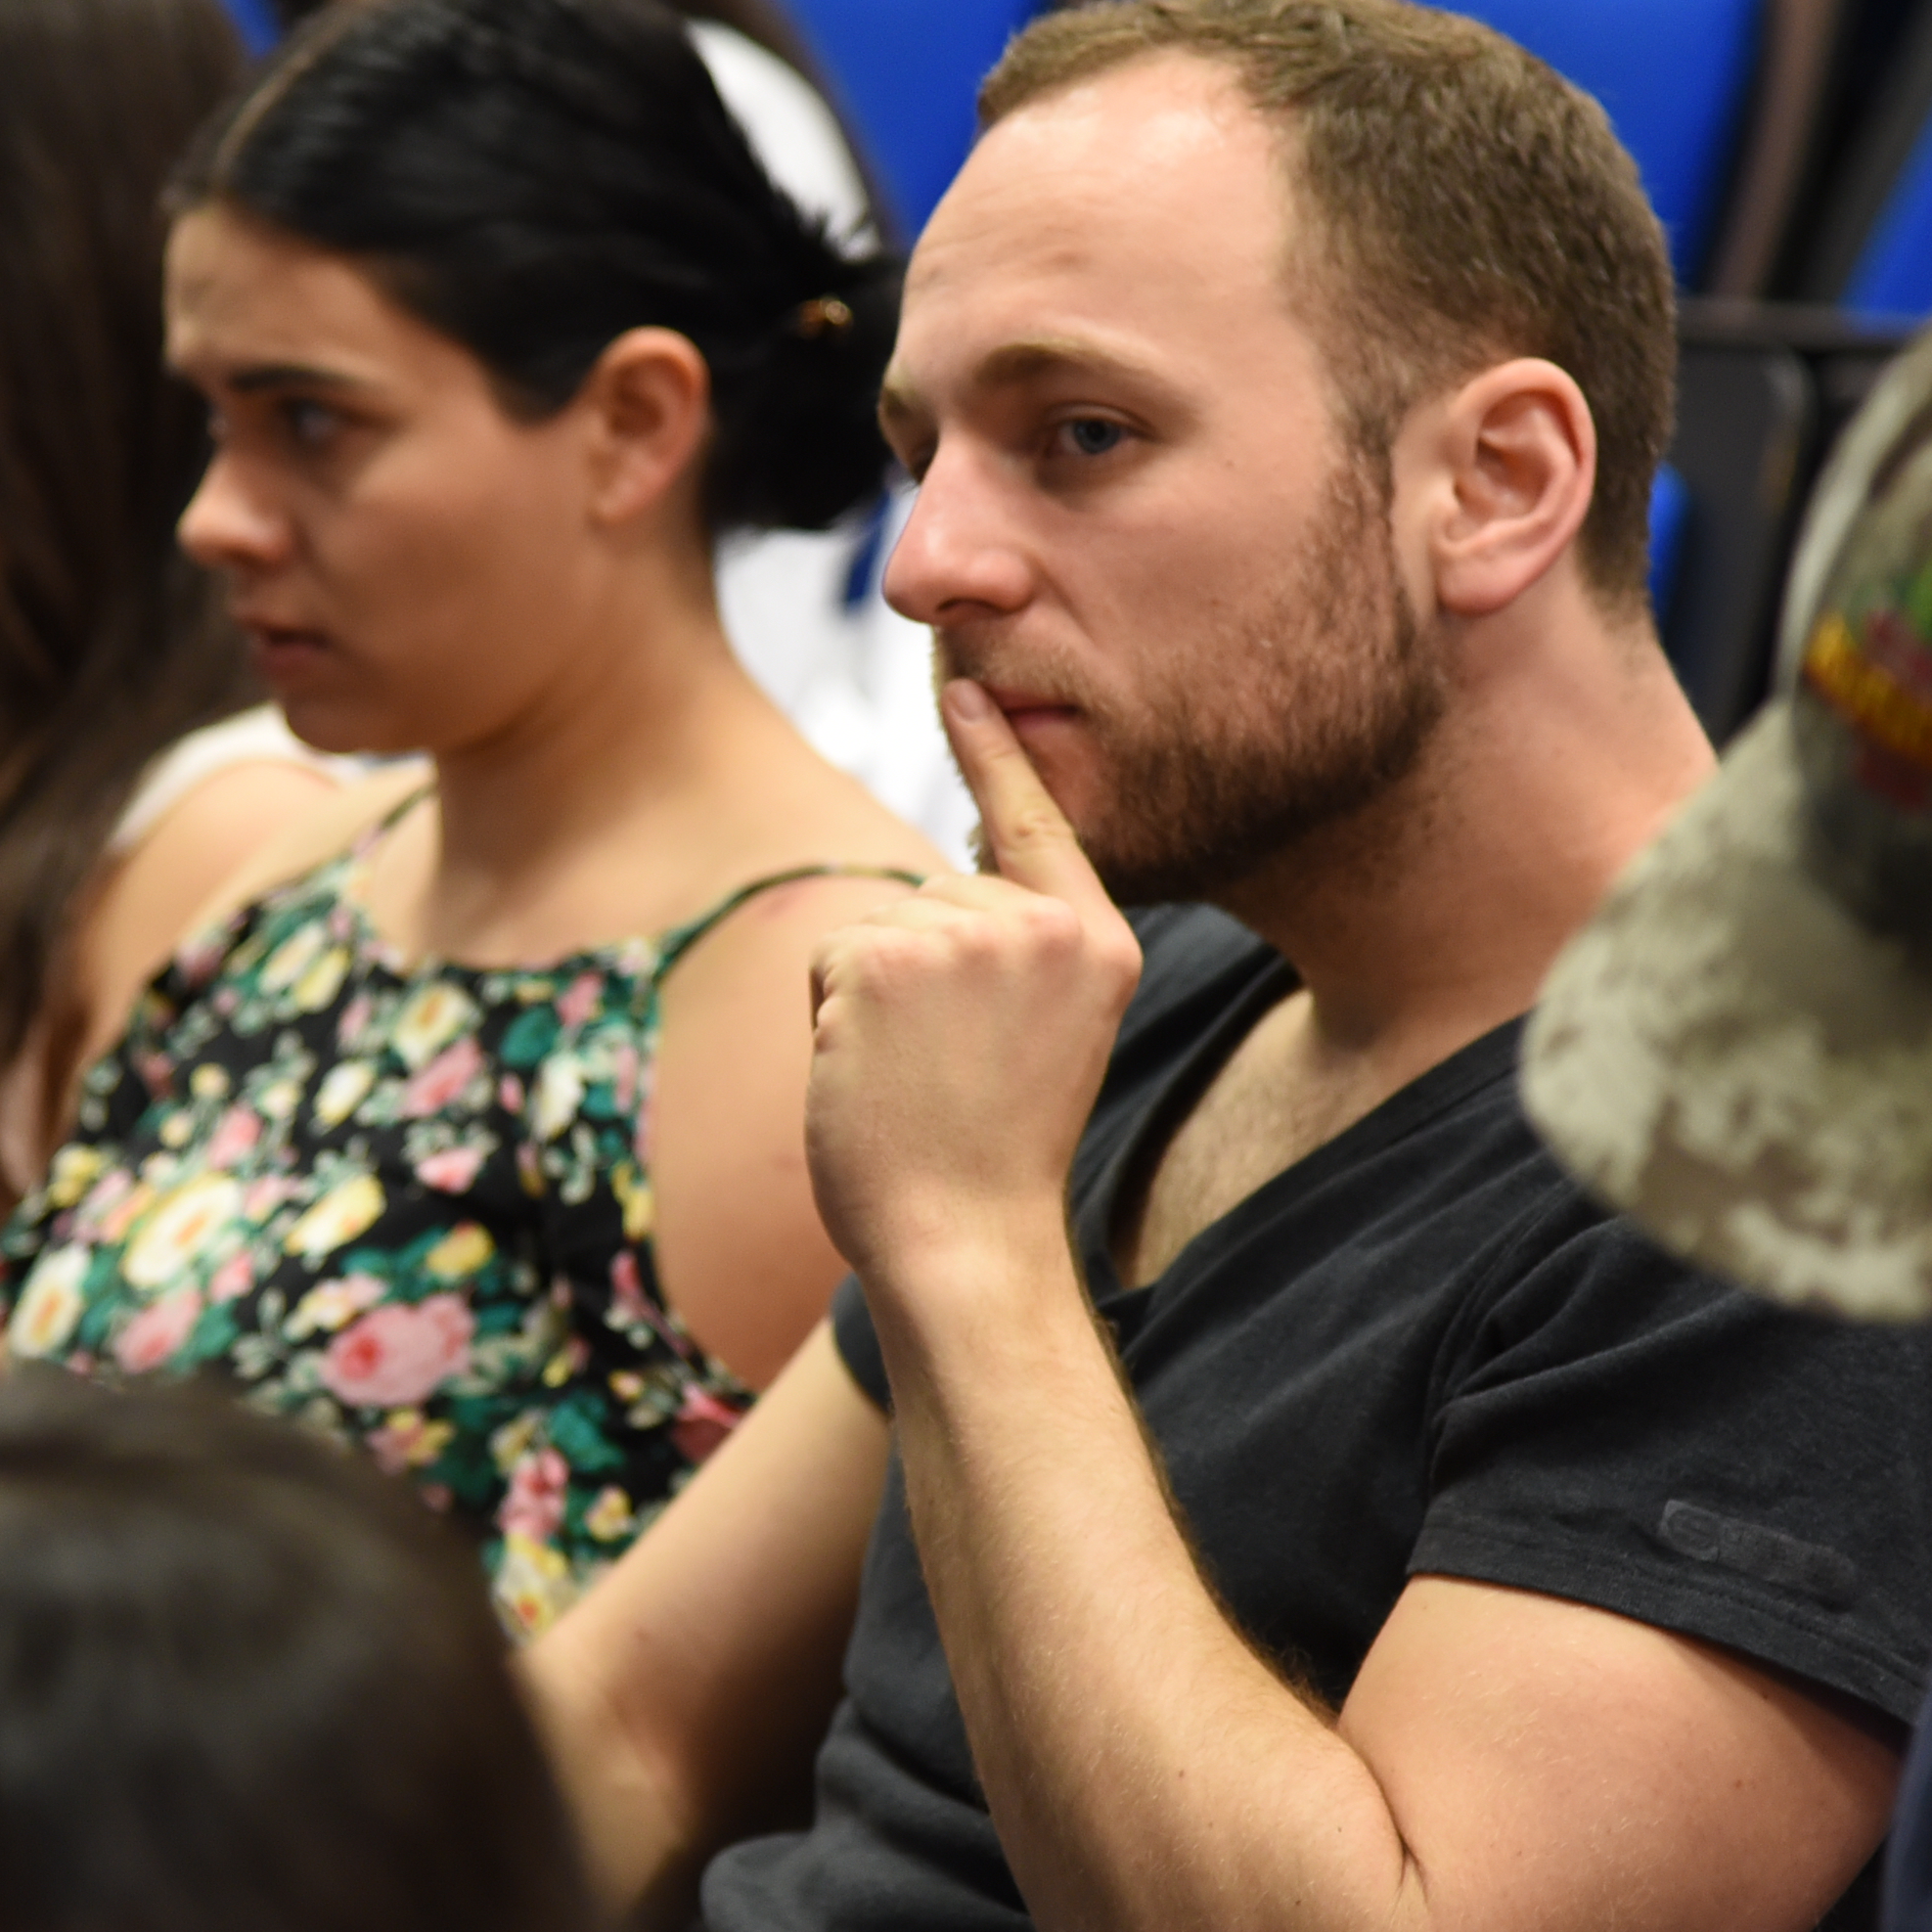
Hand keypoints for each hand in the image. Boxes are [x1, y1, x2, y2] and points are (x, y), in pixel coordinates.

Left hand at [802, 680, 1143, 1280]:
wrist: (967, 1242)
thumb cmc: (994, 1158)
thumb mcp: (1047, 1033)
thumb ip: (1016, 951)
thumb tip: (946, 881)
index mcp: (1100, 943)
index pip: (1042, 828)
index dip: (998, 756)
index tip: (967, 689)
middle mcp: (1043, 927)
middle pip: (940, 895)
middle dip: (917, 975)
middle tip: (952, 1073)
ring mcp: (966, 938)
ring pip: (882, 930)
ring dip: (873, 1001)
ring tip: (920, 1081)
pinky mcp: (888, 960)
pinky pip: (834, 959)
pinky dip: (832, 1020)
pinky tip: (877, 1076)